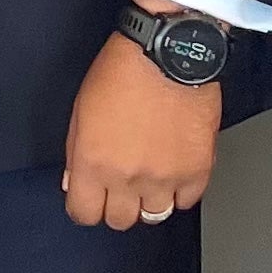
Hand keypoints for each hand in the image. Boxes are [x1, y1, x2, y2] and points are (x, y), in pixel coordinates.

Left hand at [62, 28, 218, 229]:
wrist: (169, 52)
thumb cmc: (123, 71)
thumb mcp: (81, 109)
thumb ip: (76, 153)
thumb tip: (75, 182)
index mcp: (93, 162)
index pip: (83, 213)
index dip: (86, 207)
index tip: (91, 200)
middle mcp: (127, 177)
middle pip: (119, 220)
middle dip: (117, 205)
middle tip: (121, 185)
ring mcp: (164, 178)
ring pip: (155, 216)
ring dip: (149, 200)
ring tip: (150, 177)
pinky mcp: (196, 171)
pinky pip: (186, 201)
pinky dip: (180, 190)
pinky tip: (174, 169)